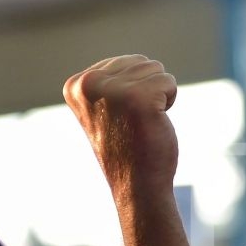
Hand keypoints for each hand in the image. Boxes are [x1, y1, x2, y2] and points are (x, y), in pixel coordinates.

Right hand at [63, 55, 180, 196]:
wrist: (137, 183)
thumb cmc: (127, 145)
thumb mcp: (104, 106)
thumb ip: (108, 81)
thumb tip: (134, 63)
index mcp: (76, 85)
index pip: (124, 62)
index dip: (132, 88)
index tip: (121, 116)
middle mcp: (89, 84)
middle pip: (141, 62)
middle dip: (147, 89)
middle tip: (134, 120)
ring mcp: (113, 91)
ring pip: (157, 70)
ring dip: (158, 95)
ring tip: (142, 121)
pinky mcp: (139, 98)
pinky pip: (169, 82)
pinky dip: (169, 101)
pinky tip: (154, 121)